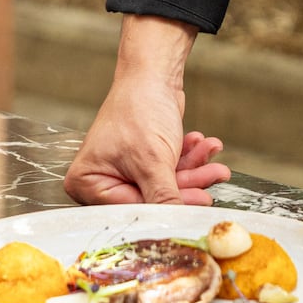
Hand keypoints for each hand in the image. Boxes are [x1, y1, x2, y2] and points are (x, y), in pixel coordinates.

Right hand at [64, 17, 230, 207]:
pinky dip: (188, 159)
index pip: (131, 209)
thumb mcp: (153, 160)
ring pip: (165, 183)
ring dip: (194, 171)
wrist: (152, 72)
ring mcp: (122, 170)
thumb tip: (176, 230)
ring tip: (216, 160)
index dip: (166, 208)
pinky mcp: (142, 160)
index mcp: (87, 183)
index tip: (197, 205)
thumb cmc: (140, 109)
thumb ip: (164, 198)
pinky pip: (169, 170)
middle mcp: (100, 180)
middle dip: (188, 186)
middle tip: (215, 178)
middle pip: (151, 198)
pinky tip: (204, 144)